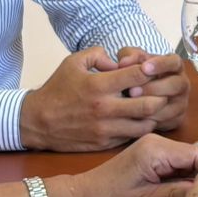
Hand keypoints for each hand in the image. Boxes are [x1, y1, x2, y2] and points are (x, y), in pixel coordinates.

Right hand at [19, 46, 167, 151]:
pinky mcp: (104, 143)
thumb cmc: (57, 89)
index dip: (151, 71)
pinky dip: (141, 128)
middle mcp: (105, 108)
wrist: (36, 122)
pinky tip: (140, 119)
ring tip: (153, 106)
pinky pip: (132, 137)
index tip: (152, 69)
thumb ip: (99, 54)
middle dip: (160, 95)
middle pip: (150, 103)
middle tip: (161, 90)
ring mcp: (106, 128)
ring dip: (154, 114)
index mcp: (99, 85)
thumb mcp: (73, 62)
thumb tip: (120, 61)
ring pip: (146, 124)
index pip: (139, 76)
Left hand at [64, 134, 197, 196]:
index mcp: (156, 149)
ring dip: (192, 175)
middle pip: (194, 154)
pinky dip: (181, 174)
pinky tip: (180, 189)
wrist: (83, 196)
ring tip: (191, 195)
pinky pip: (176, 160)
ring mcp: (154, 145)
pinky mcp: (151, 152)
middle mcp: (157, 141)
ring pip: (187, 158)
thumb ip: (179, 192)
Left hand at [116, 47, 189, 131]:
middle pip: (176, 85)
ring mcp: (182, 102)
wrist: (140, 96)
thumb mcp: (132, 61)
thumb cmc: (137, 73)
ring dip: (152, 106)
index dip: (160, 65)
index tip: (144, 68)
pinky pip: (167, 121)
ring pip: (173, 105)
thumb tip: (123, 62)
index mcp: (175, 65)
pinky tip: (136, 117)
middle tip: (132, 91)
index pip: (174, 62)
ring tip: (131, 105)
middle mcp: (182, 83)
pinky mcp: (177, 118)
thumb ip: (129, 57)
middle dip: (154, 88)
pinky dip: (152, 120)